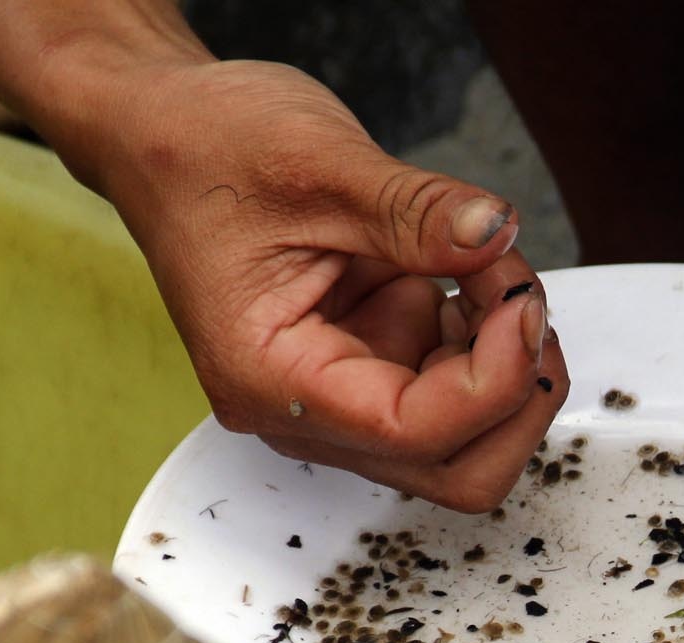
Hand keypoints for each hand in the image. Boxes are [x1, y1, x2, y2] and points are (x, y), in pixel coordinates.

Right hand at [81, 59, 567, 511]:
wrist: (160, 132)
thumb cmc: (203, 148)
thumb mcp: (318, 161)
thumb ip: (417, 211)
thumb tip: (498, 238)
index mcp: (269, 378)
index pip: (414, 432)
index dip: (493, 379)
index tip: (522, 300)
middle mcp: (302, 410)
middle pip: (455, 470)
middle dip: (514, 392)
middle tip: (523, 297)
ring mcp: (338, 394)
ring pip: (465, 436)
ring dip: (503, 358)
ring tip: (486, 262)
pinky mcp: (366, 364)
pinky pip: (452, 386)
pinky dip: (484, 335)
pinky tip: (463, 270)